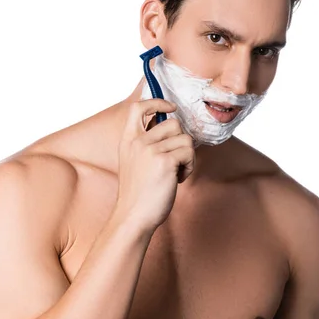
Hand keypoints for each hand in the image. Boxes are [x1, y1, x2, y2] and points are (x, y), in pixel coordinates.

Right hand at [115, 98, 194, 232]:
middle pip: (174, 123)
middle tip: (175, 161)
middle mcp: (138, 142)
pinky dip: (189, 167)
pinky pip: (189, 153)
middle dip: (180, 141)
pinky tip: (178, 179)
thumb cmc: (138, 193)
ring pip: (185, 138)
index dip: (157, 102)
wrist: (133, 216)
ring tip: (175, 172)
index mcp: (128, 140)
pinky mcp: (165, 161)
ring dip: (187, 156)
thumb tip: (172, 127)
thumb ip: (147, 144)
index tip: (170, 108)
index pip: (139, 107)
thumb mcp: (134, 162)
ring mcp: (151, 150)